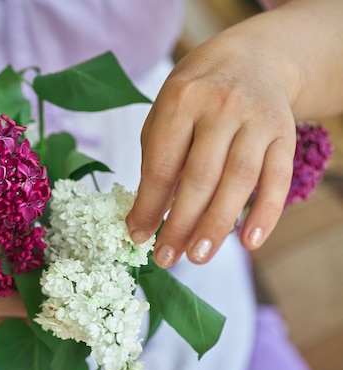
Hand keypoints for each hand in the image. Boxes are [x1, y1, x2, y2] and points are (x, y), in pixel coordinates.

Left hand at [125, 27, 297, 267]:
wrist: (251, 59)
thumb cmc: (196, 95)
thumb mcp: (166, 113)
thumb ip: (157, 158)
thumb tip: (149, 215)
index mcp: (182, 100)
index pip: (162, 165)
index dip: (149, 205)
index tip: (137, 234)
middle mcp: (221, 107)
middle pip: (200, 178)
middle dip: (180, 224)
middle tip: (166, 258)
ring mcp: (257, 119)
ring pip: (238, 181)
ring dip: (217, 226)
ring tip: (198, 256)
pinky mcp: (284, 133)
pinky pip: (277, 179)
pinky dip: (265, 213)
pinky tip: (249, 242)